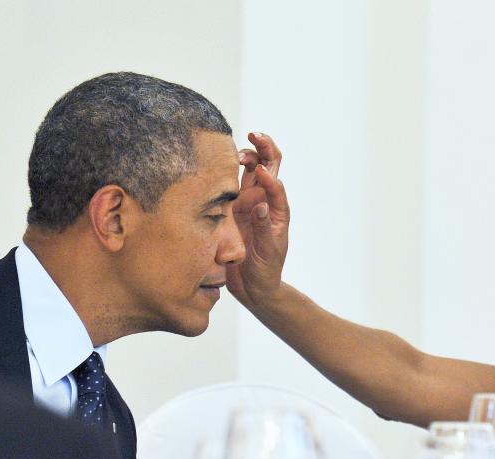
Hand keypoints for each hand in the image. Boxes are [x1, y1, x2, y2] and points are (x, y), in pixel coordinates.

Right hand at [228, 132, 290, 306]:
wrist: (253, 287)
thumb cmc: (266, 270)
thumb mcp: (268, 250)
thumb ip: (264, 227)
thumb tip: (261, 205)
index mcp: (277, 210)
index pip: (276, 184)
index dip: (270, 174)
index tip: (260, 172)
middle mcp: (262, 202)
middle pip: (268, 165)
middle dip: (264, 146)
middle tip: (255, 134)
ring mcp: (245, 203)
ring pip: (248, 169)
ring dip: (245, 155)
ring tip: (236, 152)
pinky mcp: (229, 209)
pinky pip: (228, 184)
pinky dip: (225, 170)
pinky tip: (217, 163)